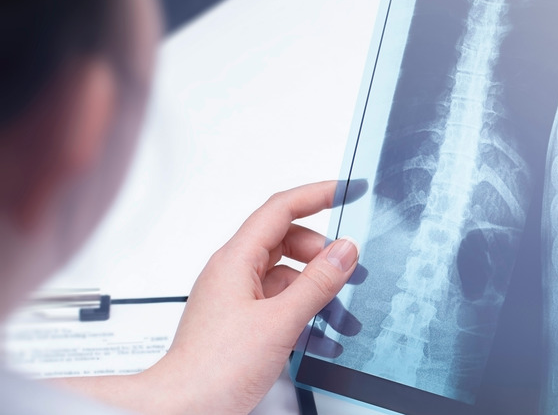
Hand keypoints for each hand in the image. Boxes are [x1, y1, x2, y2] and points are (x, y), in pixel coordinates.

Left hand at [141, 181, 359, 413]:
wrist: (183, 408)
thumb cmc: (212, 369)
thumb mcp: (279, 322)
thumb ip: (317, 284)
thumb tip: (344, 251)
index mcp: (235, 260)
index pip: (280, 209)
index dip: (316, 195)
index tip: (346, 191)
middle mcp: (234, 273)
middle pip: (286, 240)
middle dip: (320, 250)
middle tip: (346, 267)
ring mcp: (237, 297)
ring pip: (285, 273)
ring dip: (314, 285)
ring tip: (338, 306)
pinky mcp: (242, 321)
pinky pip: (279, 300)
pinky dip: (303, 308)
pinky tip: (320, 330)